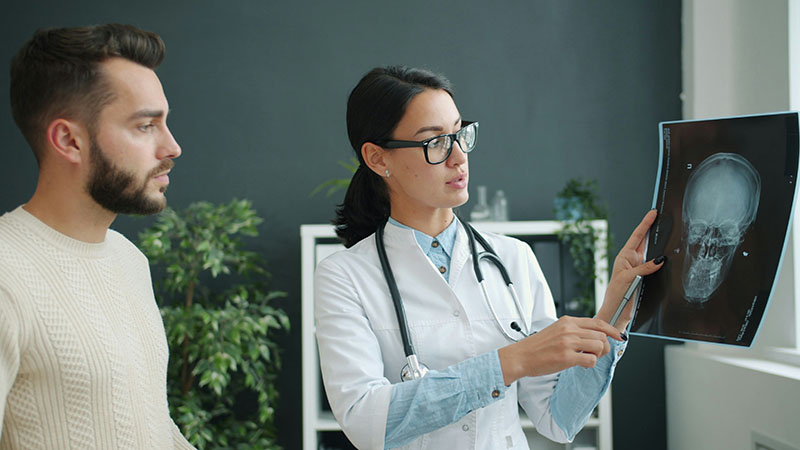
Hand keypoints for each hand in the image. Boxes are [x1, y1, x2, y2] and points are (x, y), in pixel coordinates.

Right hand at [497, 315, 623, 384]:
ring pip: (599, 346)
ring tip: (586, 357)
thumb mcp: (556, 330)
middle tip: (596, 353)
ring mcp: (568, 342)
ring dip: (597, 355)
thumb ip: (573, 330)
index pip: (598, 322)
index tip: (618, 336)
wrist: (521, 356)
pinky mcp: (566, 356)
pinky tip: (580, 364)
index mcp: (567, 321)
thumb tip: (593, 336)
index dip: (611, 330)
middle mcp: (569, 329)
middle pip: (601, 335)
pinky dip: (590, 363)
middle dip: (604, 347)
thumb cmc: (537, 346)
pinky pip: (591, 359)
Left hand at [596, 209, 664, 330]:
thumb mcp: (629, 279)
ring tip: (669, 233)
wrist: (617, 314)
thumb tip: (660, 259)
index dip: (645, 224)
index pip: (637, 237)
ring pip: (652, 254)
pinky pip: (656, 266)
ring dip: (659, 246)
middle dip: (654, 230)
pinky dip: (662, 261)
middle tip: (664, 217)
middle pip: (645, 242)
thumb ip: (644, 268)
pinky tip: (669, 258)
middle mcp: (632, 261)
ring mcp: (639, 269)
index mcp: (624, 257)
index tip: (653, 212)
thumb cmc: (616, 296)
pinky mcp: (645, 278)